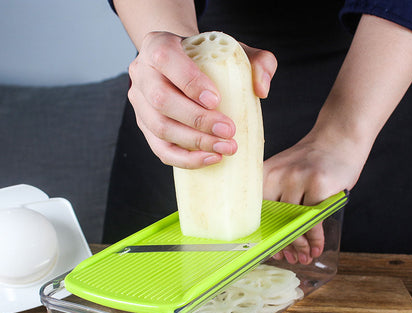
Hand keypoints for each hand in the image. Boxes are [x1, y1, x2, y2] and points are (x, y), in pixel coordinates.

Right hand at [127, 31, 276, 167]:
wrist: (183, 68)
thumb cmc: (208, 60)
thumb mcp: (235, 50)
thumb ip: (257, 61)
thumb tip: (261, 89)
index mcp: (157, 45)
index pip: (166, 60)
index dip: (190, 82)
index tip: (217, 101)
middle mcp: (142, 74)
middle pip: (161, 101)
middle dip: (197, 120)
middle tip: (229, 131)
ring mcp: (140, 104)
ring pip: (160, 128)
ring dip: (194, 143)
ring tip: (225, 148)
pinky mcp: (145, 127)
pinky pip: (160, 149)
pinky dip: (185, 159)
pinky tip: (210, 158)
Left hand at [263, 125, 367, 263]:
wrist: (338, 136)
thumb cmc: (310, 161)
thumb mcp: (285, 173)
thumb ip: (278, 199)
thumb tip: (278, 239)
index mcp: (264, 174)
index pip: (255, 212)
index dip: (261, 236)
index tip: (267, 251)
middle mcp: (277, 176)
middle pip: (274, 221)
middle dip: (281, 244)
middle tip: (288, 258)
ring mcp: (298, 179)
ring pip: (294, 223)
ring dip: (299, 246)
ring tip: (303, 257)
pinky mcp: (319, 184)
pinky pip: (314, 221)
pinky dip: (315, 239)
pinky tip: (315, 248)